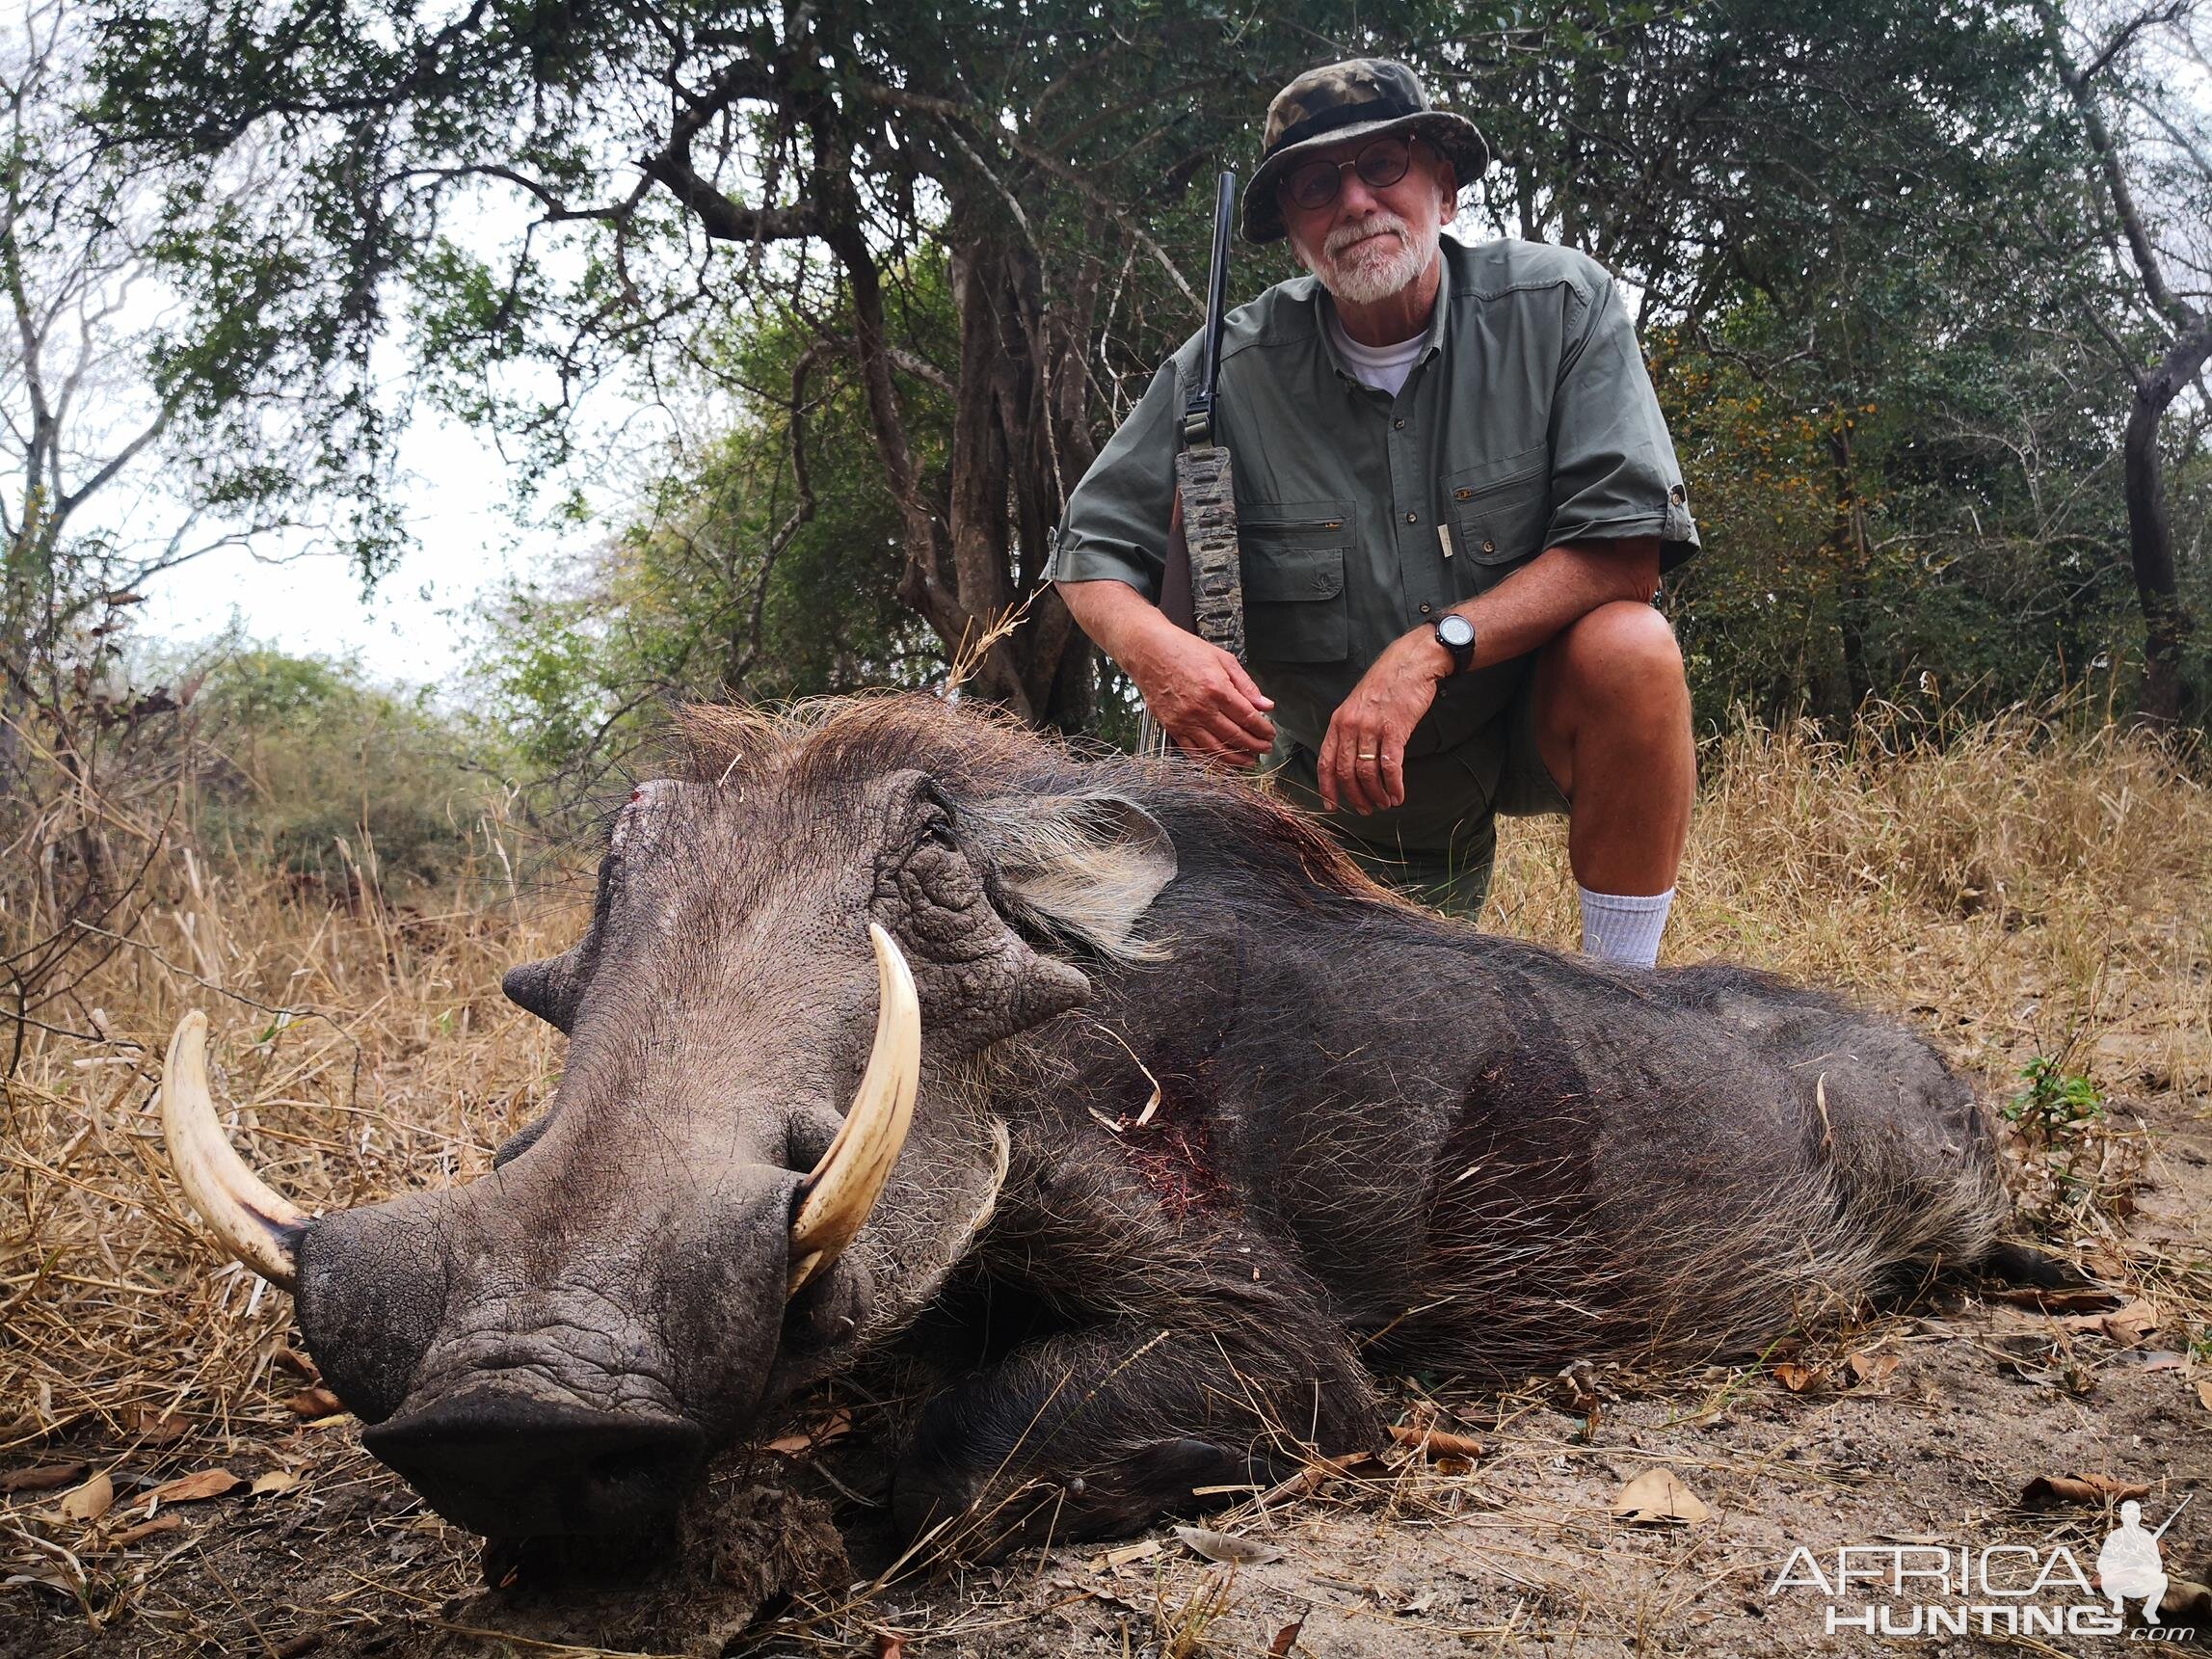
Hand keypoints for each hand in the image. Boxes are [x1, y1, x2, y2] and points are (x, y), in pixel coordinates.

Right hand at [1127, 624, 1275, 767]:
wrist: (1149, 651)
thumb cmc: (1184, 650)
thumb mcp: (1223, 659)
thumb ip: (1246, 685)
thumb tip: (1266, 705)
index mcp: (1217, 689)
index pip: (1248, 718)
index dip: (1263, 730)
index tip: (1270, 734)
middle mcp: (1201, 708)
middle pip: (1235, 736)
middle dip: (1255, 746)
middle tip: (1265, 749)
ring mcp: (1185, 720)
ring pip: (1216, 749)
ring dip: (1236, 759)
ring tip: (1249, 760)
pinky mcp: (1172, 727)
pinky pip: (1193, 751)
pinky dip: (1209, 761)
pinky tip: (1222, 764)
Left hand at [1317, 631, 1448, 813]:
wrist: (1410, 664)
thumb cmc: (1385, 684)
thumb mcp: (1357, 704)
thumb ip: (1350, 730)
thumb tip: (1350, 761)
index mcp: (1338, 722)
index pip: (1325, 761)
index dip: (1327, 787)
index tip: (1332, 805)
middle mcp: (1351, 726)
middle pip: (1346, 772)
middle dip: (1355, 797)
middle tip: (1365, 810)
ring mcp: (1372, 728)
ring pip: (1367, 772)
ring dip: (1376, 794)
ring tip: (1384, 804)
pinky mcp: (1395, 730)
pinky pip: (1390, 766)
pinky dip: (1394, 785)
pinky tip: (1398, 795)